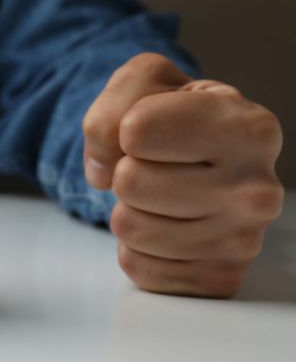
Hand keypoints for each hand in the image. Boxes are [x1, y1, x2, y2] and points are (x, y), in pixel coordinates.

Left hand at [83, 53, 283, 297]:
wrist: (196, 163)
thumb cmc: (172, 116)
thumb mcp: (144, 81)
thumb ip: (112, 105)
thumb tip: (103, 172)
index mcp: (250, 128)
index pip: (136, 131)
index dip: (128, 126)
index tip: (151, 127)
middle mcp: (258, 189)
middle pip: (128, 181)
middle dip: (126, 170)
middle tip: (157, 166)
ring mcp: (243, 241)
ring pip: (127, 226)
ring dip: (129, 208)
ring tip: (161, 195)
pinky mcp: (218, 280)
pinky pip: (135, 265)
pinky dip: (137, 246)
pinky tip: (166, 226)